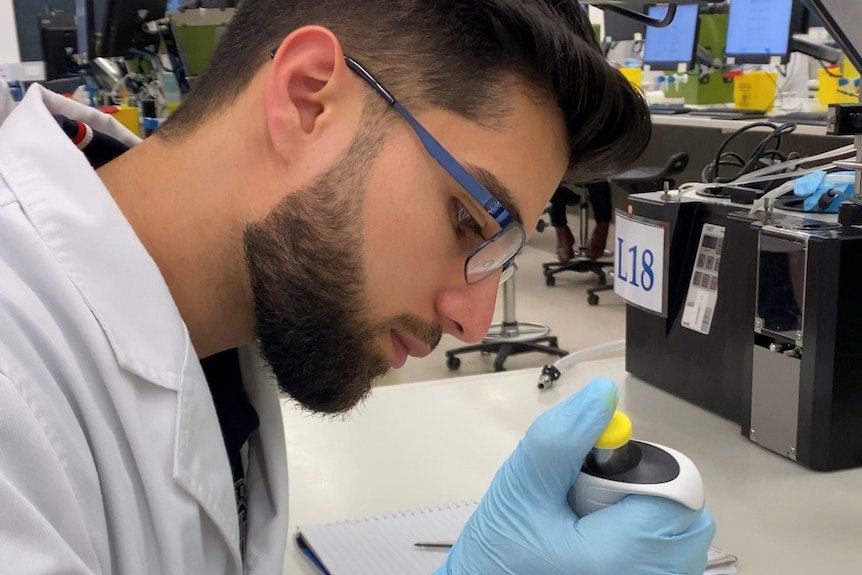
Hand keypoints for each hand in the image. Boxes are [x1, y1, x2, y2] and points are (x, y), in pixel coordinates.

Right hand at [434, 378, 715, 574]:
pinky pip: (673, 563)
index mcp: (616, 558)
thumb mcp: (522, 484)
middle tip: (597, 502)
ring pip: (686, 541)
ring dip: (652, 519)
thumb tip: (603, 395)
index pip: (677, 495)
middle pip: (690, 519)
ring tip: (599, 523)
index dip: (645, 473)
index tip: (603, 479)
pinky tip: (608, 542)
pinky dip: (651, 544)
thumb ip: (563, 439)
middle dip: (650, 495)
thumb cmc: (504, 541)